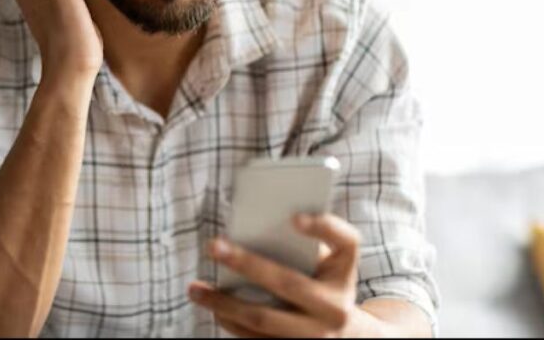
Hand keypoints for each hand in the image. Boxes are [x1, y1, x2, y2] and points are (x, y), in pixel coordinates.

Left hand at [188, 213, 384, 337]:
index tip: (294, 217)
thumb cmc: (328, 283)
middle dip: (247, 263)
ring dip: (224, 303)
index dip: (322, 228)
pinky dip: (230, 321)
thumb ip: (309, 240)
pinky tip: (211, 305)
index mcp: (343, 277)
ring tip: (195, 288)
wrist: (349, 337)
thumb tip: (261, 224)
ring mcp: (314, 337)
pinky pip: (255, 339)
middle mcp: (335, 310)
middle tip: (213, 245)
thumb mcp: (331, 262)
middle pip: (288, 283)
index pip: (346, 243)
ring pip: (263, 320)